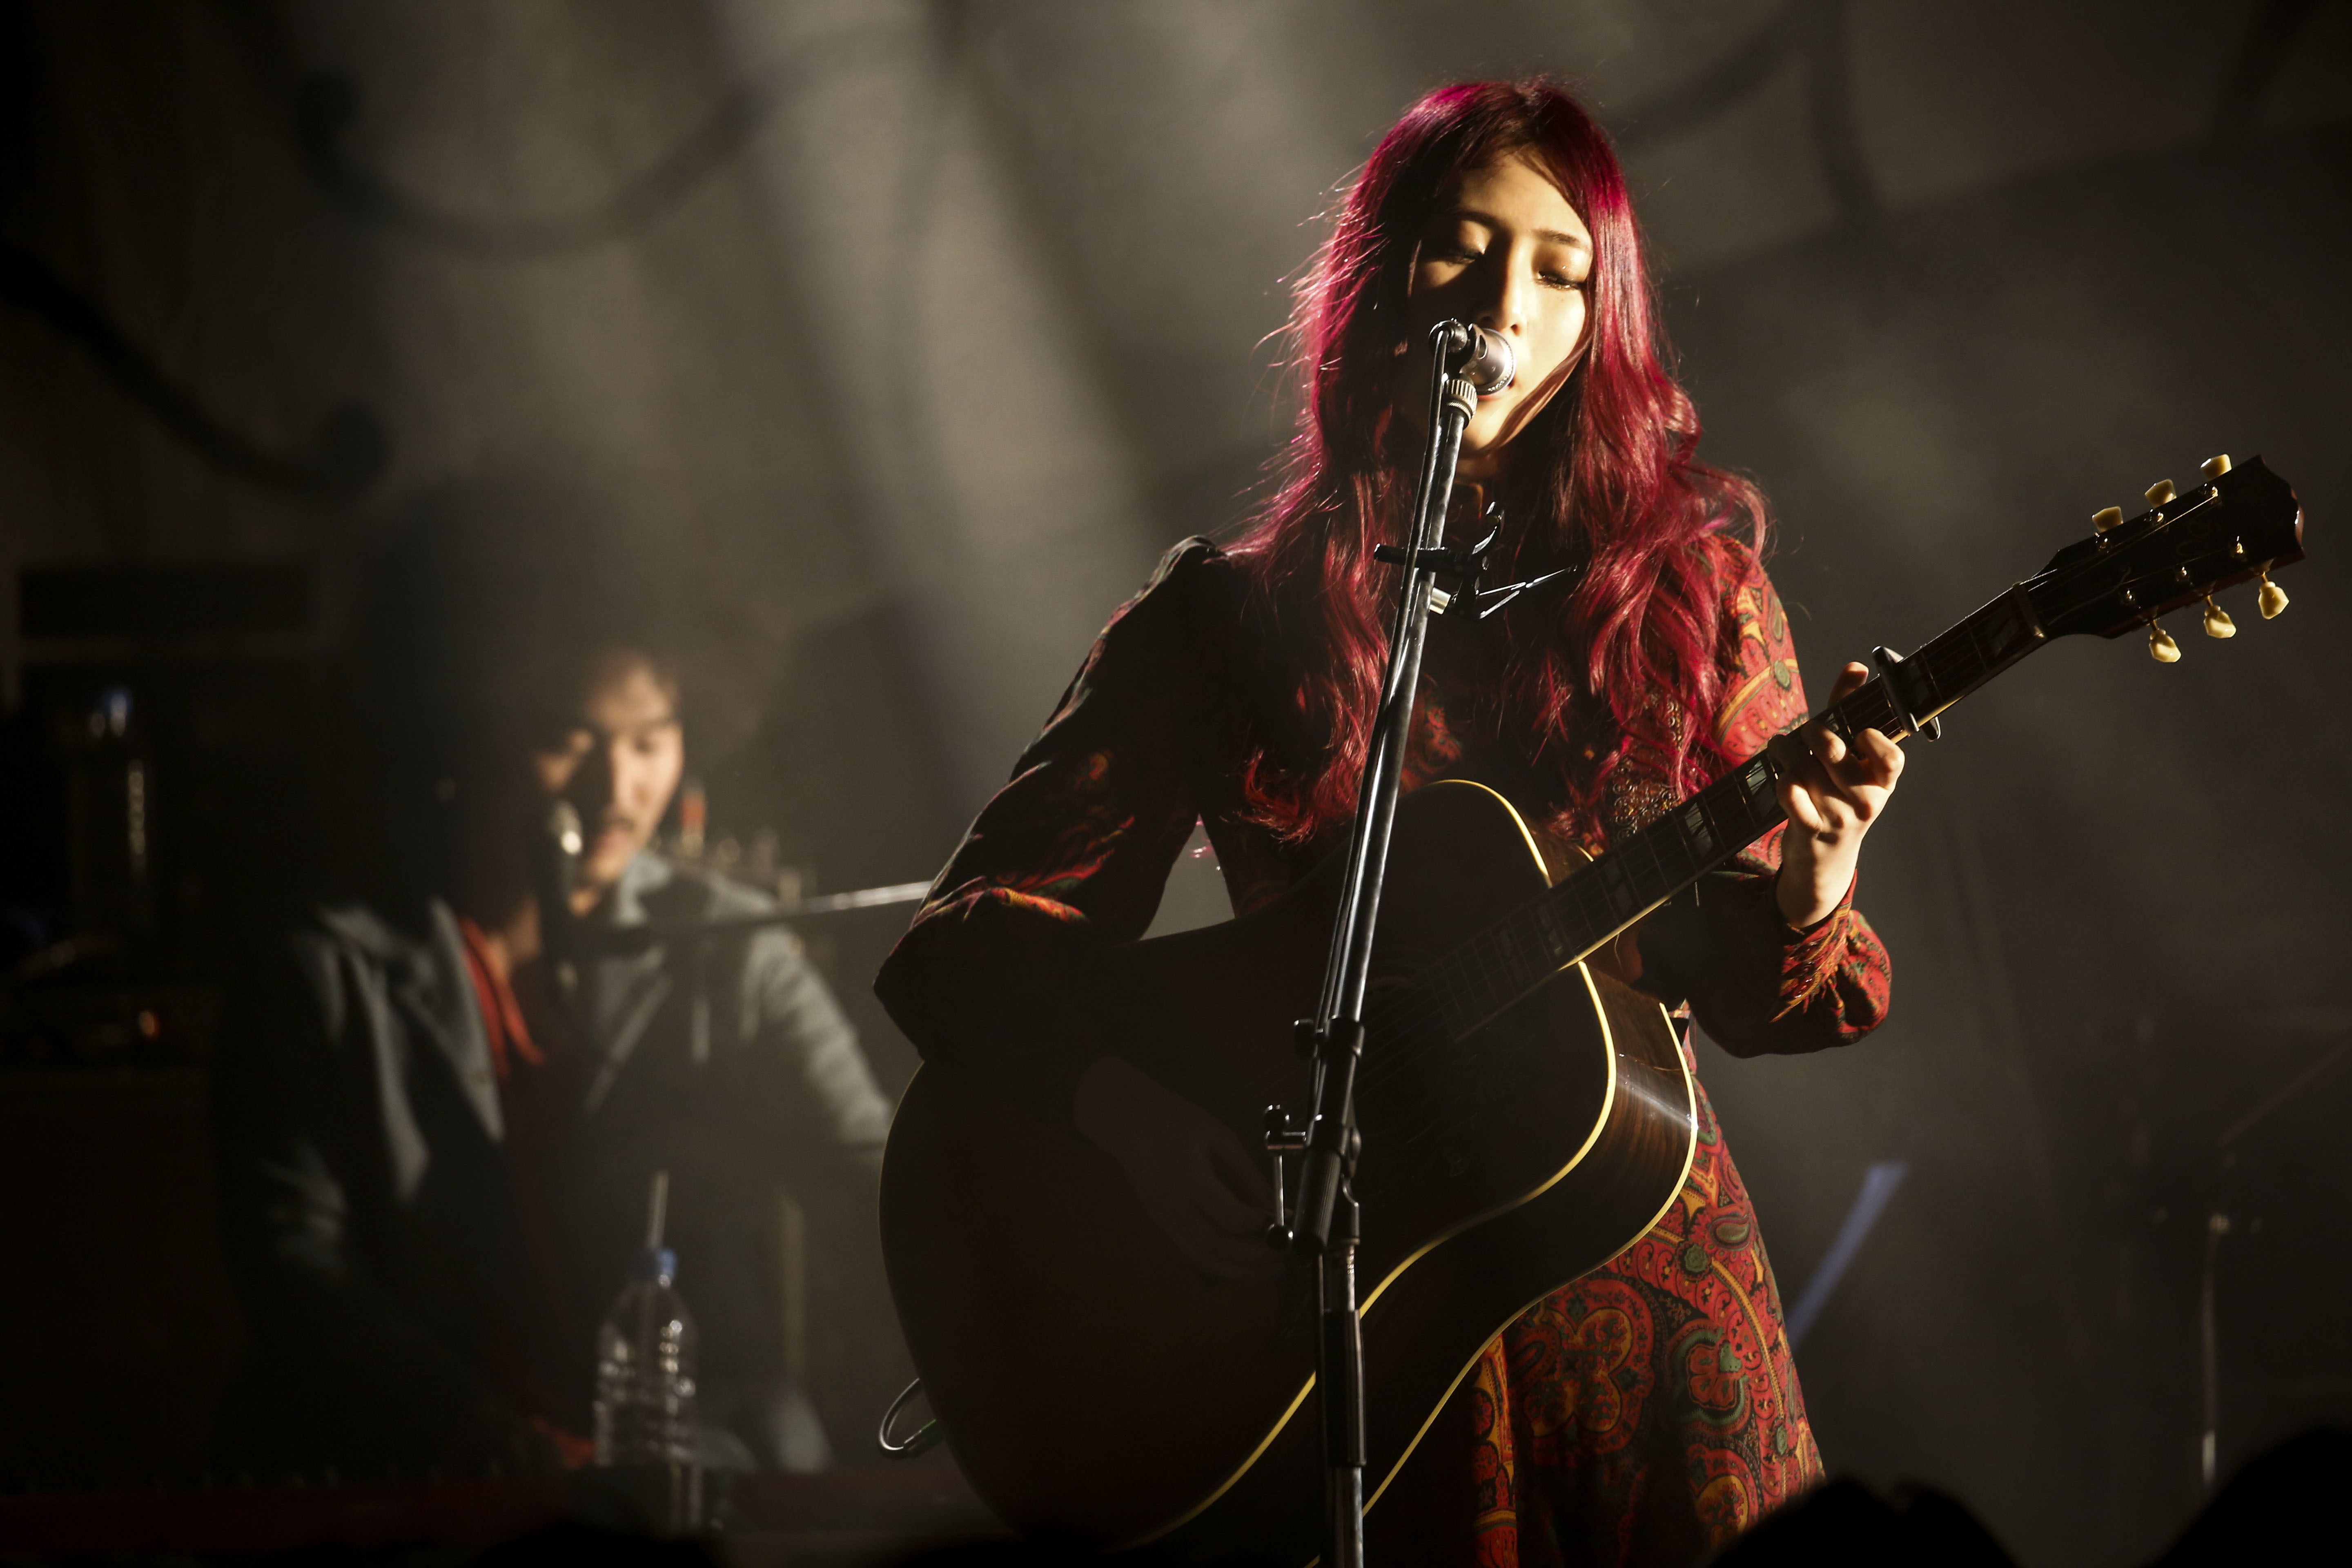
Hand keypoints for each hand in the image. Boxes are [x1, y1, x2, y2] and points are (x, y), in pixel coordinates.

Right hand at [1072, 1055, 1281, 1279]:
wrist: (1128, 1122)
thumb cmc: (1178, 1121)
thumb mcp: (1221, 1138)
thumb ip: (1248, 1175)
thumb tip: (1276, 1209)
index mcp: (1189, 1176)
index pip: (1228, 1216)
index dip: (1258, 1225)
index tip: (1280, 1221)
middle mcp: (1172, 1205)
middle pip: (1215, 1246)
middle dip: (1253, 1258)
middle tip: (1282, 1257)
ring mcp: (1163, 1219)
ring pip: (1203, 1258)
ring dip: (1239, 1269)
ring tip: (1268, 1268)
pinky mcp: (1161, 1224)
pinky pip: (1192, 1252)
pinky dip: (1220, 1262)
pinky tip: (1242, 1261)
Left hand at [1765, 661, 1903, 927]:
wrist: (1824, 856)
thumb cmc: (1837, 794)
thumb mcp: (1851, 760)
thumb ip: (1850, 710)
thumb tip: (1856, 666)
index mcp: (1883, 782)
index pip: (1891, 758)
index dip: (1874, 741)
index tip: (1858, 731)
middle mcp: (1866, 801)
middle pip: (1832, 750)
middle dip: (1812, 732)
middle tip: (1806, 731)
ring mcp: (1839, 817)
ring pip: (1803, 766)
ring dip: (1785, 749)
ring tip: (1781, 746)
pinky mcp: (1810, 828)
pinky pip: (1788, 790)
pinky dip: (1779, 775)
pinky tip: (1779, 773)